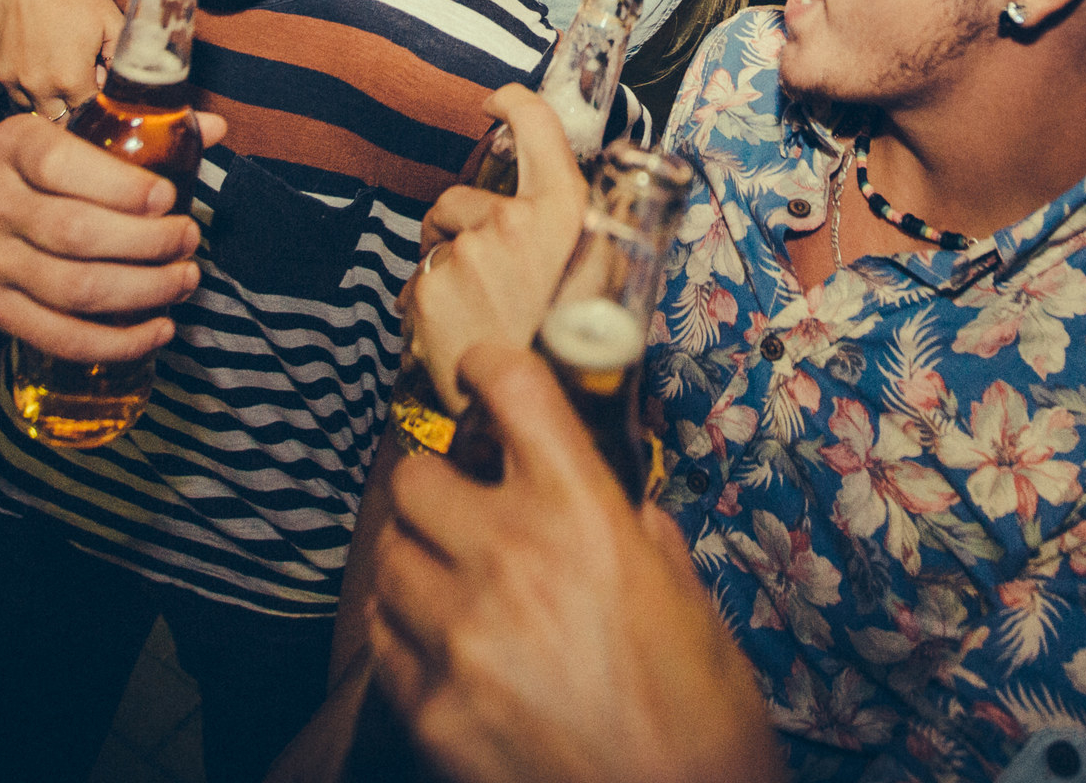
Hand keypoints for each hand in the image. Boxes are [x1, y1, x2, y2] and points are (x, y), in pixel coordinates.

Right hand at [0, 0, 117, 112]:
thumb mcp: (114, 24)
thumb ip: (125, 62)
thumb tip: (135, 88)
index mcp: (66, 79)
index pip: (86, 117)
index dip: (97, 110)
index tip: (104, 105)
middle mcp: (30, 83)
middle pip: (56, 119)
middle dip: (71, 112)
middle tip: (83, 94)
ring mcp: (4, 73)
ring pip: (27, 106)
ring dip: (44, 100)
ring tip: (59, 76)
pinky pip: (6, 84)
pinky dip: (21, 81)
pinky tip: (36, 59)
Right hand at [0, 108, 231, 360]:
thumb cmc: (19, 176)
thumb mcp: (55, 138)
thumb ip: (131, 133)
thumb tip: (215, 128)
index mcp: (11, 146)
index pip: (61, 162)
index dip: (121, 186)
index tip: (168, 198)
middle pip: (76, 233)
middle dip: (147, 243)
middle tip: (189, 240)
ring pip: (74, 289)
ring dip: (143, 291)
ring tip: (185, 280)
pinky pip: (58, 335)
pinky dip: (114, 342)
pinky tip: (156, 332)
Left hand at [369, 345, 783, 782]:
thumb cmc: (702, 717)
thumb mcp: (689, 599)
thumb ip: (637, 533)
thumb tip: (611, 500)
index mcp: (584, 514)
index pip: (514, 389)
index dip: (490, 368)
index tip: (482, 375)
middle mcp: (510, 557)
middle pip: (418, 473)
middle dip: (441, 485)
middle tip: (466, 508)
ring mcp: (458, 634)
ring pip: (388, 556)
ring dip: (418, 562)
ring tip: (455, 587)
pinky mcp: (427, 704)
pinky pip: (382, 638)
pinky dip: (406, 635)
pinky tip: (448, 650)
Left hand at [406, 84, 589, 412]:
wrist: (547, 414)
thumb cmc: (584, 352)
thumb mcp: (608, 278)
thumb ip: (587, 233)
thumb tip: (571, 211)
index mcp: (566, 208)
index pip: (536, 124)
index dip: (511, 104)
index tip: (494, 105)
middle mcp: (512, 219)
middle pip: (465, 197)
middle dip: (463, 224)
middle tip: (486, 271)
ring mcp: (465, 253)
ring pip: (440, 244)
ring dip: (449, 267)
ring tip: (476, 313)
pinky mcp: (429, 290)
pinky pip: (420, 283)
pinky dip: (430, 303)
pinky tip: (457, 333)